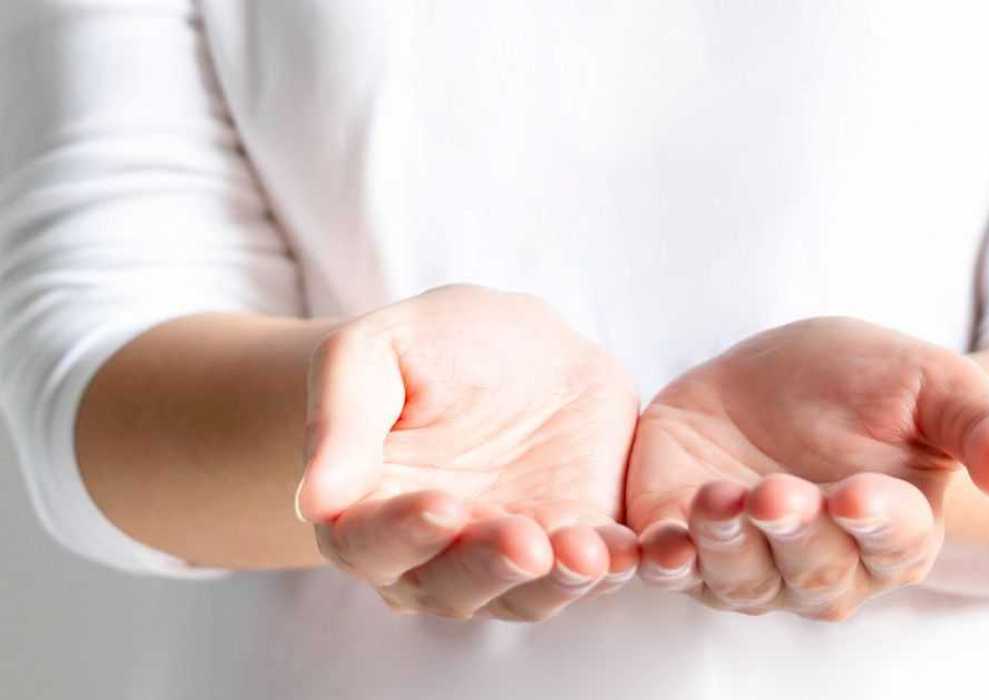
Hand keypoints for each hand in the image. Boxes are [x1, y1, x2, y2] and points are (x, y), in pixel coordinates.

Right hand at [297, 285, 639, 620]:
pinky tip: (631, 552)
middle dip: (488, 566)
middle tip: (522, 541)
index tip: (439, 505)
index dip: (402, 532)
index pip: (370, 543)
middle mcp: (435, 556)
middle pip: (452, 584)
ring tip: (585, 553)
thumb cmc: (428, 348)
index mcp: (367, 511)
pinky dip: (613, 567)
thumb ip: (342, 420)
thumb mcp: (373, 353)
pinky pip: (594, 570)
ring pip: (527, 593)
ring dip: (556, 580)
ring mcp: (511, 558)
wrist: (515, 345)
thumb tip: (315, 498)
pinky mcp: (578, 545)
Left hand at [626, 317, 988, 619]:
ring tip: (717, 499)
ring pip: (740, 580)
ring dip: (725, 548)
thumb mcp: (932, 383)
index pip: (895, 541)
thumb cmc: (868, 383)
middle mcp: (824, 562)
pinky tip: (653, 547)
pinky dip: (661, 564)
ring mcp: (749, 560)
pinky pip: (671, 568)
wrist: (782, 377)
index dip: (878, 522)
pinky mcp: (683, 539)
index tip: (858, 494)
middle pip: (813, 572)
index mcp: (896, 531)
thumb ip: (983, 424)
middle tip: (779, 492)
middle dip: (794, 535)